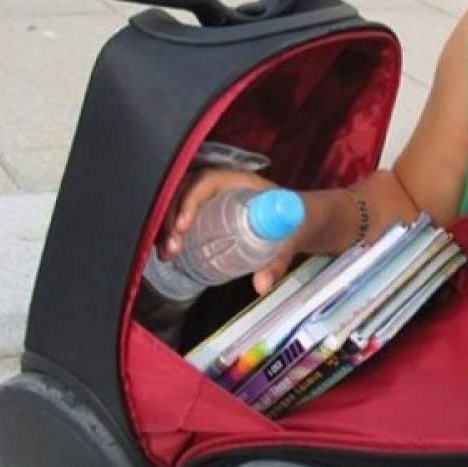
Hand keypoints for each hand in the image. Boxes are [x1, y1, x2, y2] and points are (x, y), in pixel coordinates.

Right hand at [161, 168, 296, 292]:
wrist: (300, 220)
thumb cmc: (296, 220)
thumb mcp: (291, 238)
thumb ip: (278, 260)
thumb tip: (261, 284)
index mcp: (241, 182)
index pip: (207, 181)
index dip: (190, 199)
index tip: (182, 226)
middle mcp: (222, 187)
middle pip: (185, 192)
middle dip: (171, 217)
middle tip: (171, 248)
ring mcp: (212, 199)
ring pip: (179, 204)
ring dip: (167, 227)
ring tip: (166, 255)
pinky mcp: (208, 214)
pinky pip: (183, 217)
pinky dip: (172, 233)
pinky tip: (168, 254)